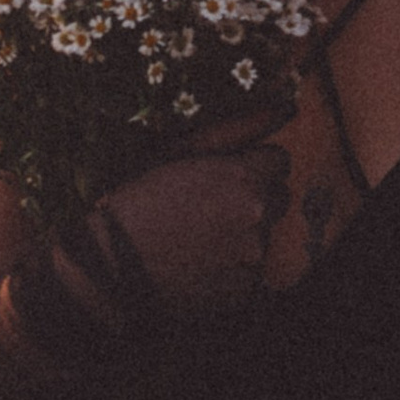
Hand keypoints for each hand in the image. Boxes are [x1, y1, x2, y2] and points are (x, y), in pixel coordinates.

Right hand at [63, 143, 290, 316]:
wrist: (113, 265)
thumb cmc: (141, 200)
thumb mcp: (182, 152)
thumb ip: (239, 128)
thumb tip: (286, 107)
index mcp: (245, 178)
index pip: (280, 161)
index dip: (252, 165)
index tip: (227, 176)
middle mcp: (257, 218)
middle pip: (278, 199)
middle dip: (253, 200)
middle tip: (210, 208)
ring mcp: (253, 259)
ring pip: (263, 237)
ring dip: (242, 235)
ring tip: (198, 239)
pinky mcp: (244, 292)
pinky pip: (250, 272)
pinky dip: (231, 269)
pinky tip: (199, 265)